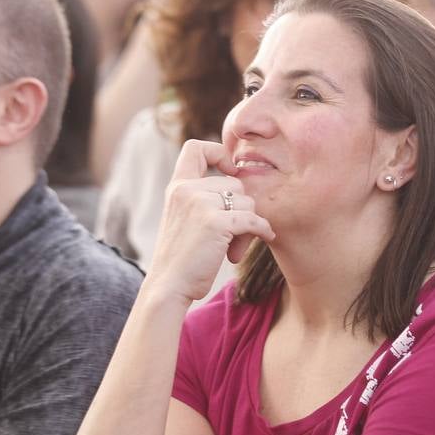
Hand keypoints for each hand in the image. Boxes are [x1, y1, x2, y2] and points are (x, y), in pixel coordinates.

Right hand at [144, 139, 274, 303]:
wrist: (169, 286)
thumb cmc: (182, 258)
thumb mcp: (183, 218)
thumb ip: (201, 198)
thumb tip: (239, 181)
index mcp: (177, 187)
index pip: (195, 147)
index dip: (219, 152)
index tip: (231, 170)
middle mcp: (186, 190)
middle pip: (235, 183)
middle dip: (242, 208)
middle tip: (234, 234)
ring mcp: (200, 204)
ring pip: (247, 202)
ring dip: (249, 224)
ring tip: (234, 246)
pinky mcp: (216, 222)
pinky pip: (254, 219)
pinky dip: (263, 229)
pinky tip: (265, 237)